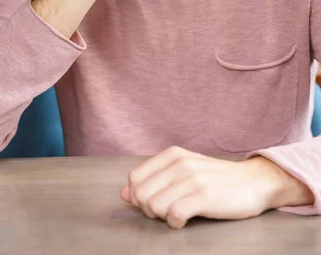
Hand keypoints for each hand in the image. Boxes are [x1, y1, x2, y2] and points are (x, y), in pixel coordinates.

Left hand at [120, 146, 304, 229]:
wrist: (253, 182)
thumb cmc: (215, 179)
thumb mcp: (183, 172)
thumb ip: (153, 180)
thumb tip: (124, 194)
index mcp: (172, 155)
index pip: (134, 178)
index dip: (138, 197)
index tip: (153, 203)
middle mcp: (180, 163)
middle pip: (141, 194)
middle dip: (148, 209)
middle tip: (165, 212)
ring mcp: (193, 179)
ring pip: (154, 205)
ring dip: (162, 217)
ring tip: (177, 214)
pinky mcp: (205, 196)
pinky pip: (174, 214)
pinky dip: (175, 222)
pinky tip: (185, 220)